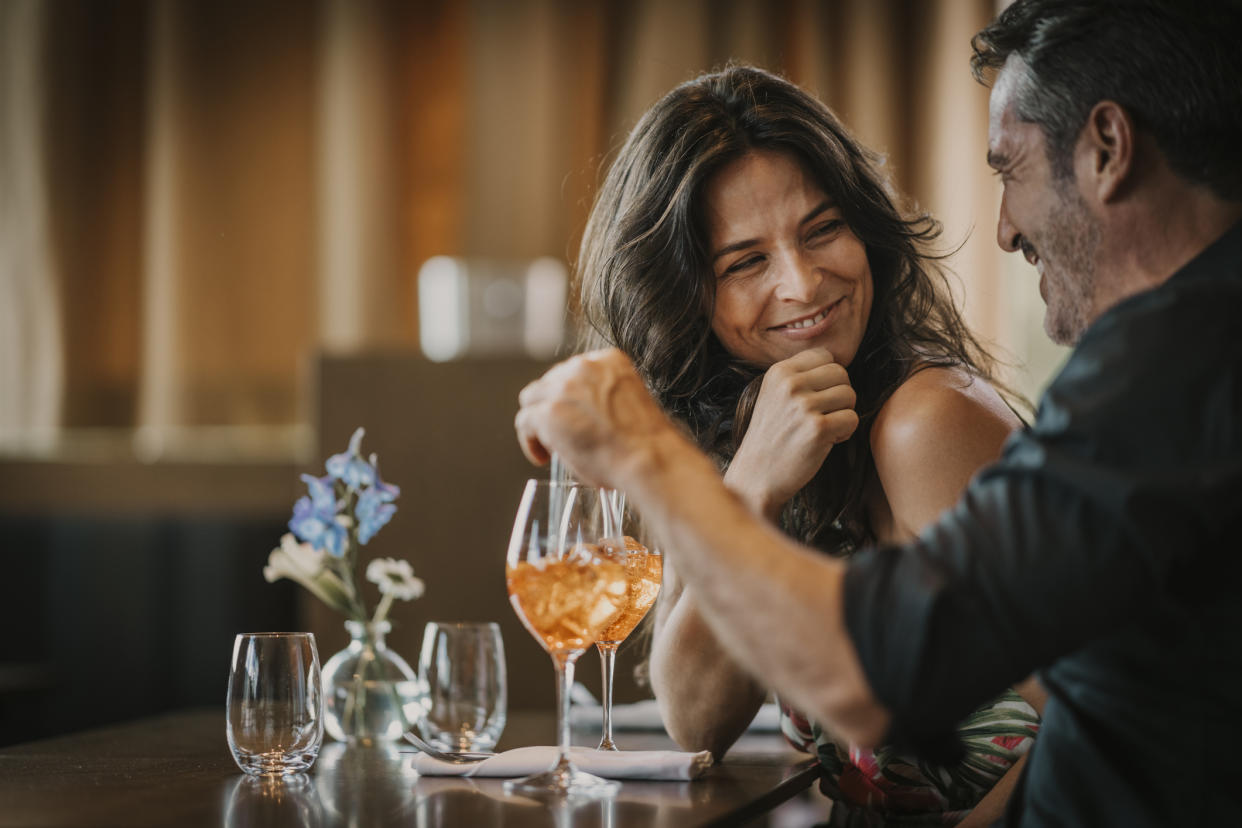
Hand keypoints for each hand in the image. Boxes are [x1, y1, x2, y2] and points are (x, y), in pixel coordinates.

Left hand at [515, 348, 683, 488]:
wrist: (648, 458)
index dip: (569, 397)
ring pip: (532, 399)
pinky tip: (542, 456)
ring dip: (538, 421)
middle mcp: (583, 367)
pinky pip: (525, 422)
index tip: (574, 415)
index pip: (572, 372)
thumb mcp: (630, 401)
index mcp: (608, 360)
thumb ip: (604, 396)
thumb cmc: (645, 442)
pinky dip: (530, 441)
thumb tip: (583, 414)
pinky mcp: (548, 413)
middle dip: (552, 407)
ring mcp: (563, 389)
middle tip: (561, 433)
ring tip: (550, 446)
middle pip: (549, 383)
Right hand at [726, 347, 857, 519]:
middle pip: (841, 373)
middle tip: (824, 416)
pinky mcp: (817, 429)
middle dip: (840, 396)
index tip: (816, 398)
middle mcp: (789, 384)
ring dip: (843, 414)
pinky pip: (852, 419)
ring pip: (850, 396)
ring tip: (822, 429)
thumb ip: (800, 376)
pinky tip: (826, 441)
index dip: (828, 378)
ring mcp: (803, 406)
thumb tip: (838, 363)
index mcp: (778, 372)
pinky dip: (844, 433)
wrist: (755, 476)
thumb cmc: (771, 438)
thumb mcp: (774, 396)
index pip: (825, 355)